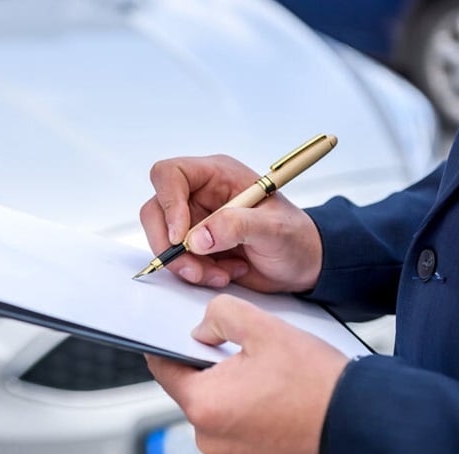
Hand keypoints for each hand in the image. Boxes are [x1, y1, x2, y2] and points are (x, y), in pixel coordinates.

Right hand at [140, 155, 322, 292]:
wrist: (302, 263)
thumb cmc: (295, 237)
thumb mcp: (274, 229)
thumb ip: (237, 227)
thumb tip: (197, 238)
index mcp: (217, 174)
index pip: (170, 175)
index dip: (168, 203)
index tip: (180, 236)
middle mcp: (199, 193)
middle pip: (156, 210)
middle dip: (170, 245)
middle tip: (194, 269)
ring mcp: (194, 220)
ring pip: (162, 239)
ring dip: (186, 265)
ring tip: (221, 274)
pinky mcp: (194, 245)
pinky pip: (176, 260)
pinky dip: (195, 273)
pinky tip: (225, 274)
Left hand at [146, 295, 347, 453]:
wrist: (358, 426)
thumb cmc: (316, 384)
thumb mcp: (264, 328)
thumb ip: (220, 315)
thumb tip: (202, 329)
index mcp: (203, 405)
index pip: (163, 368)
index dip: (166, 344)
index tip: (173, 332)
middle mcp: (208, 437)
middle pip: (190, 387)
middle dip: (208, 364)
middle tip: (240, 348)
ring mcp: (227, 453)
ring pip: (213, 405)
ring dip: (228, 385)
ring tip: (263, 373)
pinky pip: (232, 423)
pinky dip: (243, 406)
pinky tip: (270, 393)